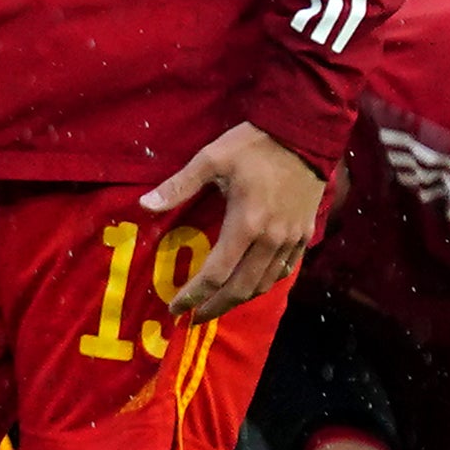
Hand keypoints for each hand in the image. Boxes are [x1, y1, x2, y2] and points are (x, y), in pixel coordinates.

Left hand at [140, 121, 324, 320]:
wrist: (305, 132)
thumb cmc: (254, 144)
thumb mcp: (211, 159)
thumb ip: (178, 186)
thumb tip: (144, 205)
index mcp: (246, 225)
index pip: (215, 275)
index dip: (193, 295)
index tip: (175, 307)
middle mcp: (271, 239)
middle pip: (241, 289)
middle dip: (215, 307)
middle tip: (193, 317)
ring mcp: (292, 238)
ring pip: (265, 283)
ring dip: (239, 299)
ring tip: (218, 305)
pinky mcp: (305, 232)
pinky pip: (286, 270)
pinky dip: (265, 282)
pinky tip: (251, 284)